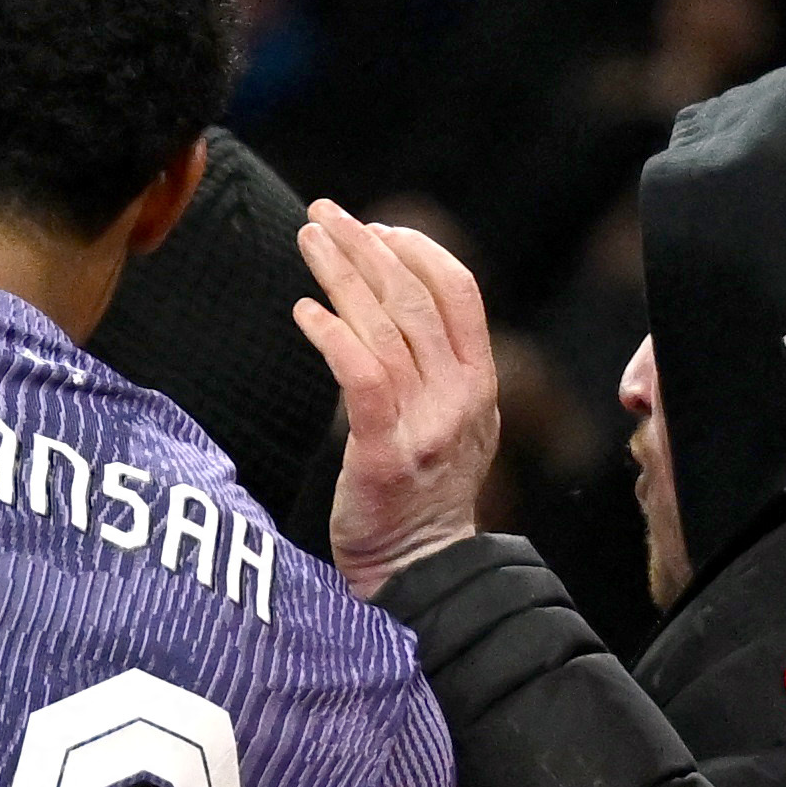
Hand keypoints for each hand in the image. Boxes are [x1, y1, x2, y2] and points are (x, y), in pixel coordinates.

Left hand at [294, 201, 504, 594]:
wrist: (421, 572)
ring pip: (382, 328)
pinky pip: (360, 377)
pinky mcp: (383, 456)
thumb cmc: (422, 495)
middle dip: (366, 247)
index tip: (375, 228)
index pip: (458, 292)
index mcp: (481, 383)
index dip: (417, 250)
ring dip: (340, 276)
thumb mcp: (453, 423)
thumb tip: (394, 299)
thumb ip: (438, 367)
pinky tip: (304, 311)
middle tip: (325, 214)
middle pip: (413, 299)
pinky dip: (331, 335)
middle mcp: (460, 398)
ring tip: (307, 242)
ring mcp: (425, 426)